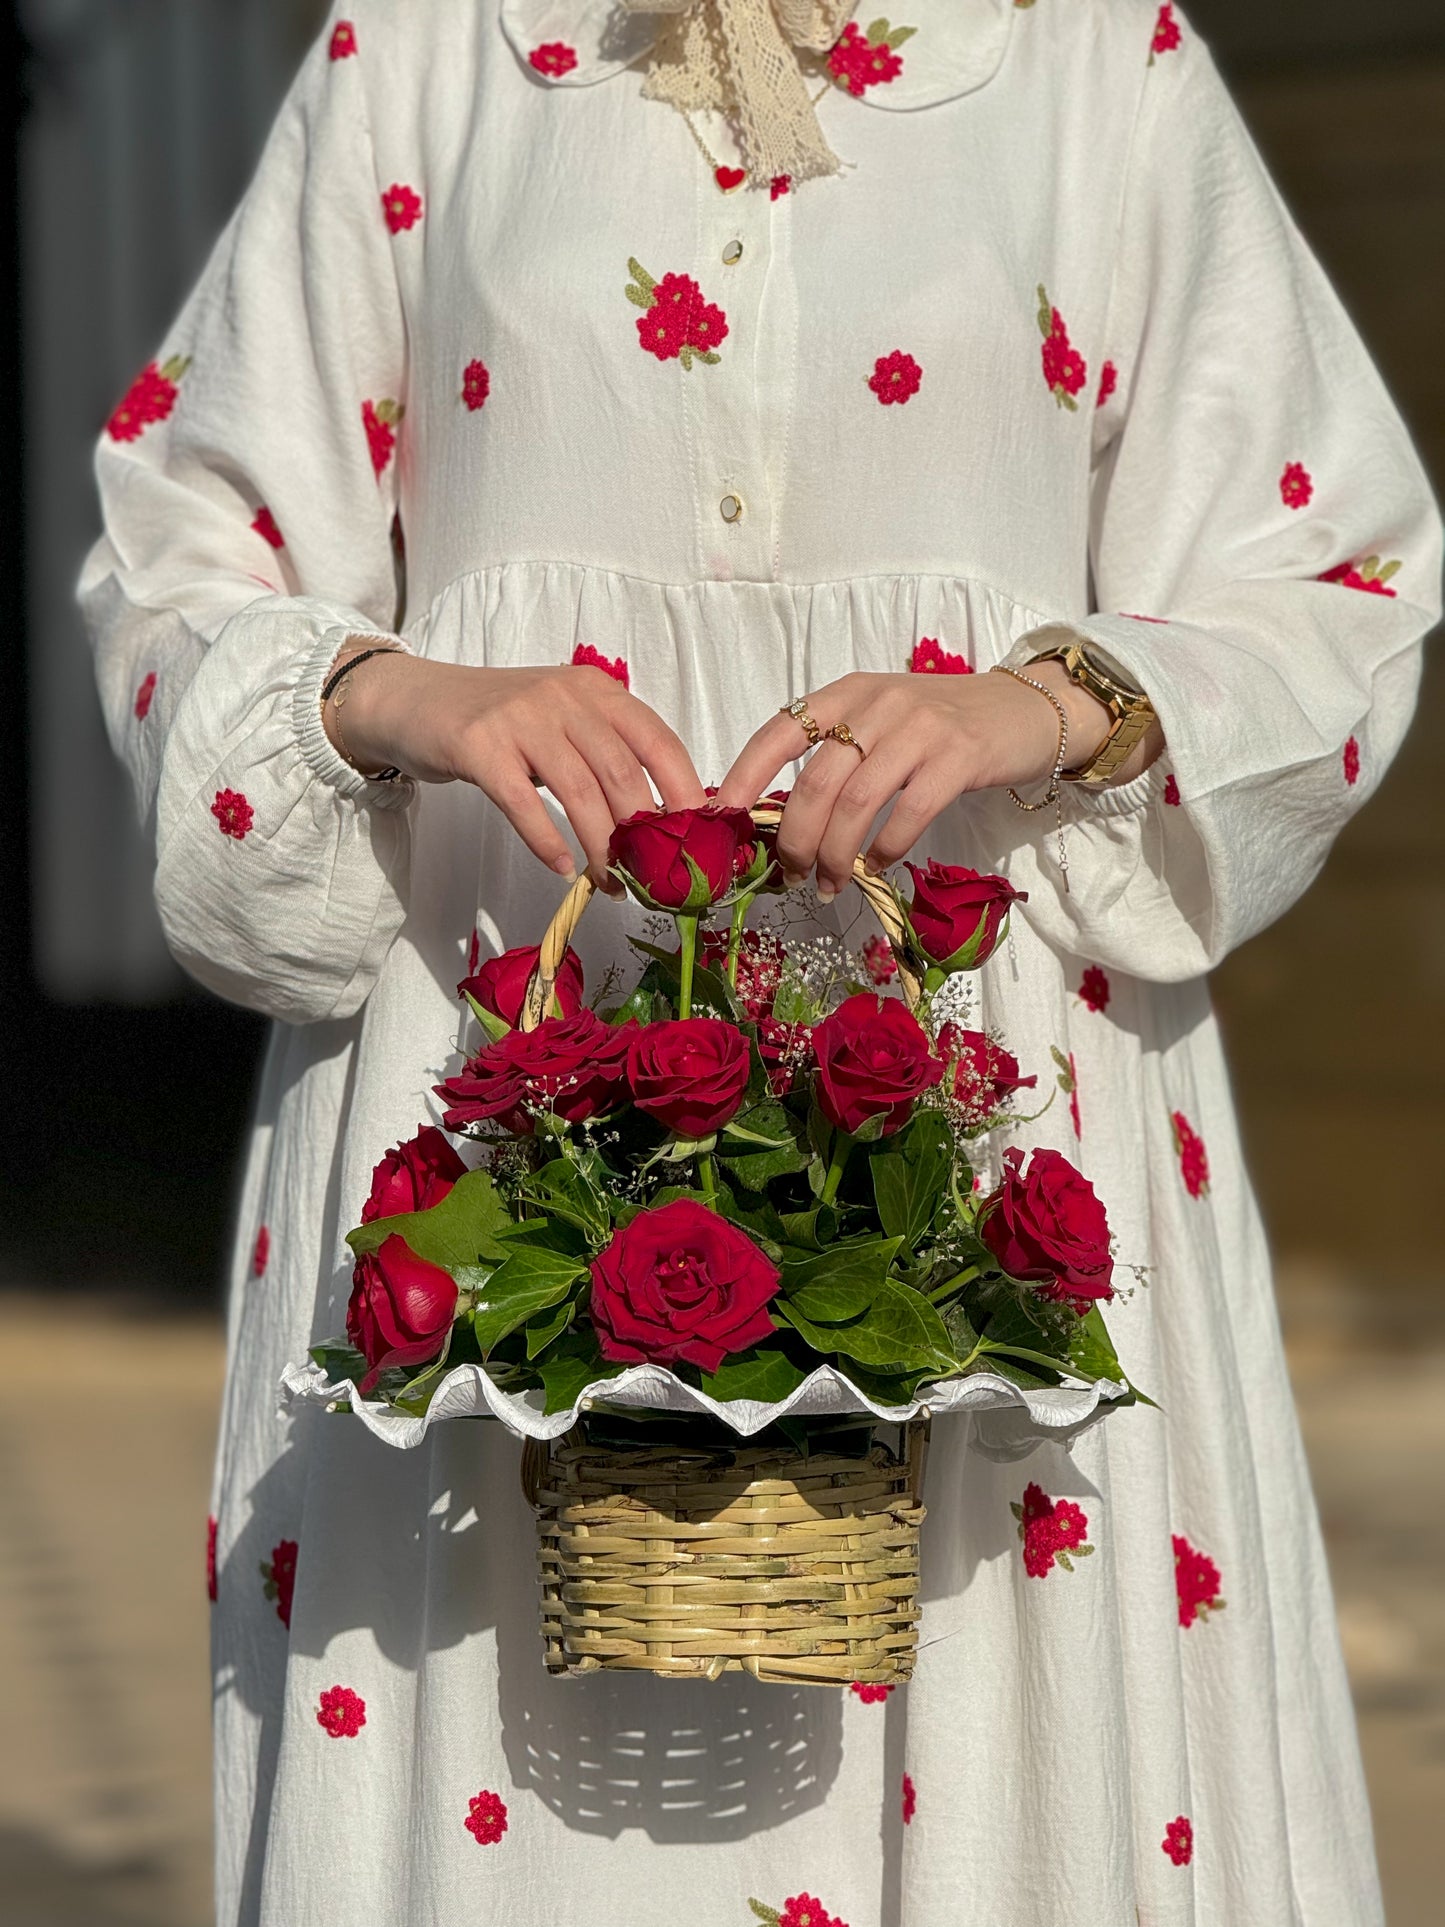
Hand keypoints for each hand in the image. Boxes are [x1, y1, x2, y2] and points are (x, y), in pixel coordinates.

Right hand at [330, 649, 706, 882]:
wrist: (417, 701)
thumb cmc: (500, 722)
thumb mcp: (563, 720)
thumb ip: (607, 754)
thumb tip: (659, 821)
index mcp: (597, 690)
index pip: (659, 743)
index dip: (684, 795)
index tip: (698, 842)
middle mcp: (564, 698)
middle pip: (623, 775)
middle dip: (643, 837)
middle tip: (651, 878)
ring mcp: (521, 719)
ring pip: (580, 795)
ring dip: (601, 851)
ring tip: (611, 885)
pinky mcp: (479, 746)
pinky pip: (524, 804)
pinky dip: (547, 843)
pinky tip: (561, 869)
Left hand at [716, 664, 1124, 898]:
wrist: (1024, 710)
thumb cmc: (942, 725)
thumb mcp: (882, 720)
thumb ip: (837, 753)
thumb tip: (780, 817)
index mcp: (848, 692)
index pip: (781, 732)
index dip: (745, 775)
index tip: (724, 818)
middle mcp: (879, 704)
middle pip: (816, 780)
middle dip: (794, 837)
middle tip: (789, 874)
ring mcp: (920, 729)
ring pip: (856, 803)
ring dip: (835, 854)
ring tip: (827, 884)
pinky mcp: (959, 758)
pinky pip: (907, 814)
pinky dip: (884, 849)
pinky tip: (876, 866)